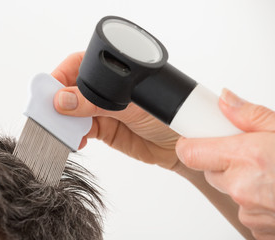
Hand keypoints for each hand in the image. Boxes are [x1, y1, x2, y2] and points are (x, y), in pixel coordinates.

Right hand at [52, 52, 179, 168]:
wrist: (178, 145)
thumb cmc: (166, 115)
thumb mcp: (131, 105)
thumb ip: (95, 103)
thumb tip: (63, 100)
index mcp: (112, 72)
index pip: (78, 66)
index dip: (60, 75)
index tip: (49, 90)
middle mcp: (104, 89)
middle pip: (71, 90)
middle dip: (57, 100)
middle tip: (48, 113)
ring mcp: (101, 110)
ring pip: (73, 112)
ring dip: (63, 120)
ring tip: (59, 129)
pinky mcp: (102, 130)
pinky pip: (80, 130)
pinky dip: (73, 135)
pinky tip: (73, 139)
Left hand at [176, 89, 274, 238]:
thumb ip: (251, 116)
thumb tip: (226, 99)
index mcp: (248, 158)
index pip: (190, 152)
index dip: (191, 143)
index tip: (197, 137)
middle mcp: (243, 188)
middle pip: (209, 170)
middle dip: (223, 160)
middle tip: (249, 153)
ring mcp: (250, 212)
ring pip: (229, 189)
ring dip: (242, 181)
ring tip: (272, 174)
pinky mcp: (258, 228)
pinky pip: (245, 208)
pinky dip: (256, 200)